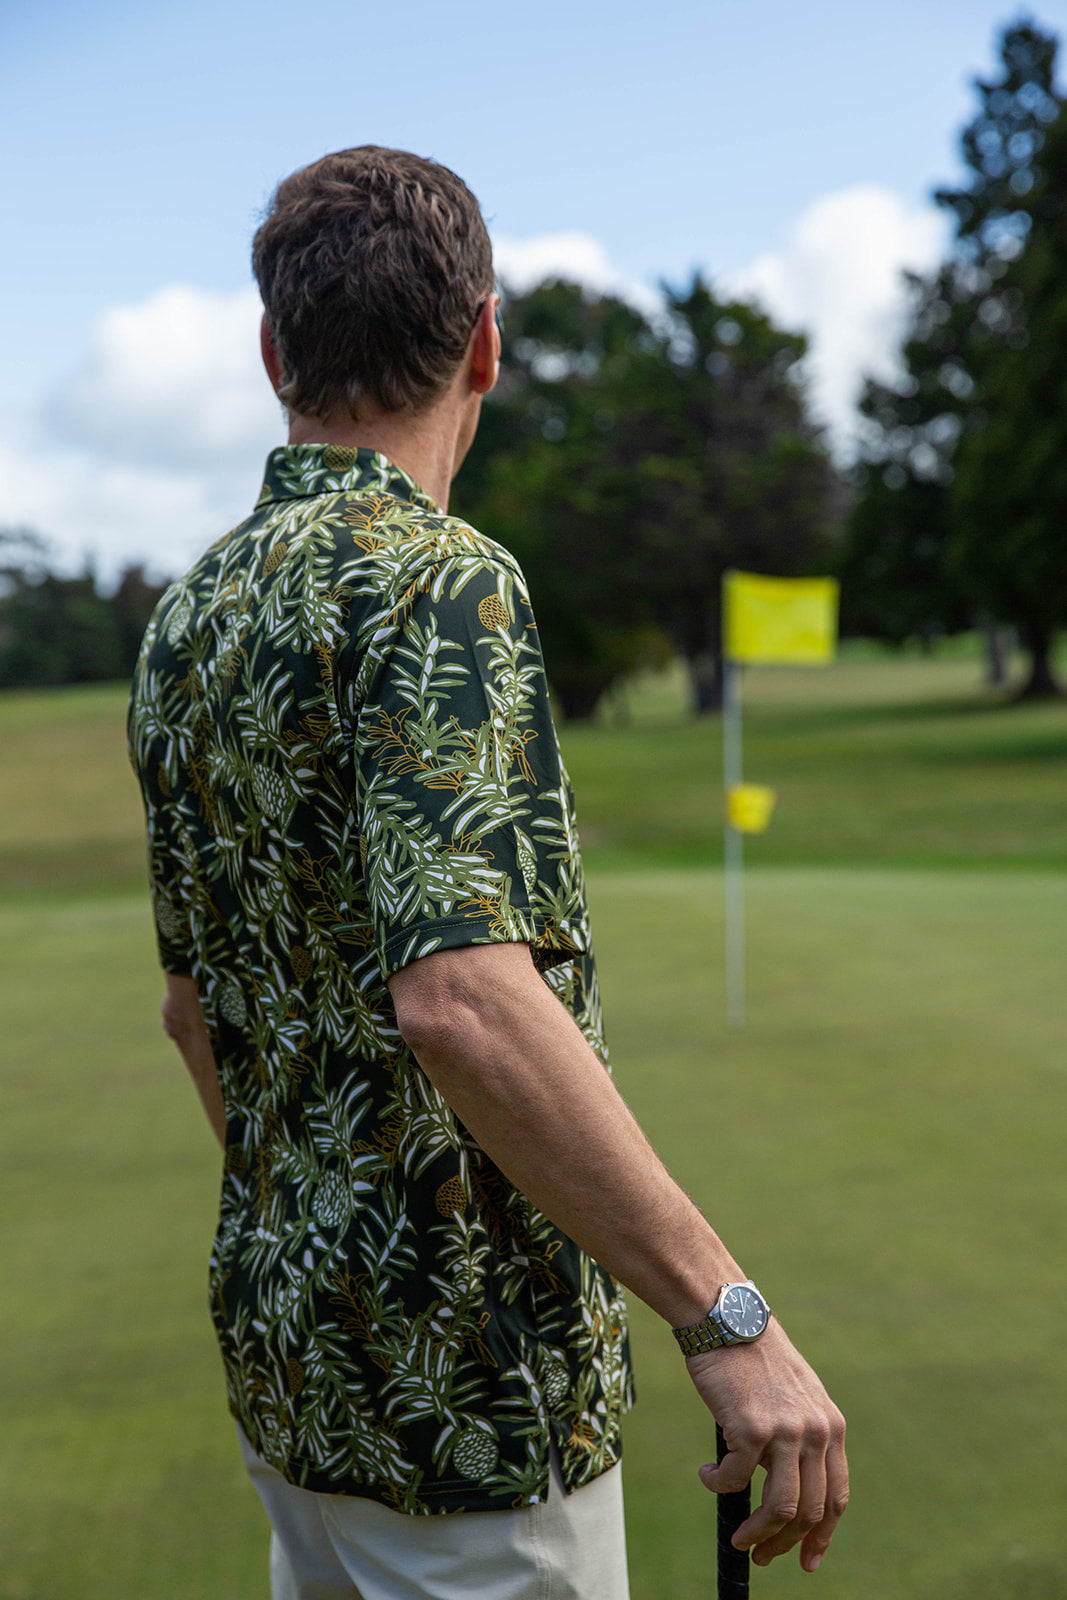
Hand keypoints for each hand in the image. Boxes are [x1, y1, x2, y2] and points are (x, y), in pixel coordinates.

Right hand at [687, 1320, 847, 1572]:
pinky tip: (708, 1474)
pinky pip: (736, 1480)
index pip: (836, 1498)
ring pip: (780, 1509)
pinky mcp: (751, 1428)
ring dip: (756, 1533)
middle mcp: (817, 1432)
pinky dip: (718, 1485)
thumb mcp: (794, 1398)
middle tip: (759, 1555)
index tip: (806, 1561)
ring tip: (737, 1537)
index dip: (821, 1536)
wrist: (728, 1320)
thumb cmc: (753, 1360)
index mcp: (832, 1427)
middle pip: (809, 1511)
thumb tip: (783, 1495)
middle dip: (783, 1544)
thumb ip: (800, 1439)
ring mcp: (787, 1431)